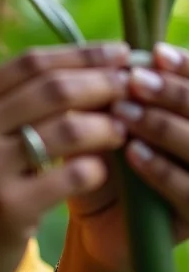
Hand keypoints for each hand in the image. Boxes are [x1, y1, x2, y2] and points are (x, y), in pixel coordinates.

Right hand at [0, 42, 130, 271]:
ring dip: (106, 125)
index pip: (27, 63)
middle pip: (51, 89)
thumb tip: (73, 70)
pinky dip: (96, 168)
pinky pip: (72, 176)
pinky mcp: (6, 207)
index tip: (118, 52)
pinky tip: (102, 170)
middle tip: (133, 86)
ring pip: (66, 129)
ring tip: (123, 128)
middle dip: (102, 82)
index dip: (80, 54)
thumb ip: (3, 104)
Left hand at [104, 43, 188, 252]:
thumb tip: (116, 61)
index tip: (155, 54)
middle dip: (173, 93)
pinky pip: (188, 192)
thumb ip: (114, 95)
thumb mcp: (104, 120)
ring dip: (163, 127)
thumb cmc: (100, 157)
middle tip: (135, 81)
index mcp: (186, 115)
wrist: (92, 218)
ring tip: (124, 115)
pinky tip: (133, 154)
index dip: (186, 67)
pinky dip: (162, 169)